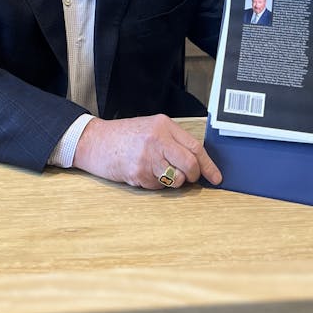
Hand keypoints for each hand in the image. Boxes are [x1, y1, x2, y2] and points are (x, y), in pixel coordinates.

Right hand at [73, 113, 221, 189]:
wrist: (96, 141)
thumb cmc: (124, 135)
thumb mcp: (151, 127)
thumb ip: (172, 140)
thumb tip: (197, 161)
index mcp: (164, 125)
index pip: (195, 147)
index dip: (208, 165)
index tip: (216, 177)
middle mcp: (157, 139)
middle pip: (190, 165)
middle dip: (193, 176)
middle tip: (189, 178)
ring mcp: (147, 157)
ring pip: (176, 179)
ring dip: (173, 181)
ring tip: (159, 171)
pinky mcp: (138, 173)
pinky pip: (158, 186)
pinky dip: (156, 184)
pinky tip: (144, 172)